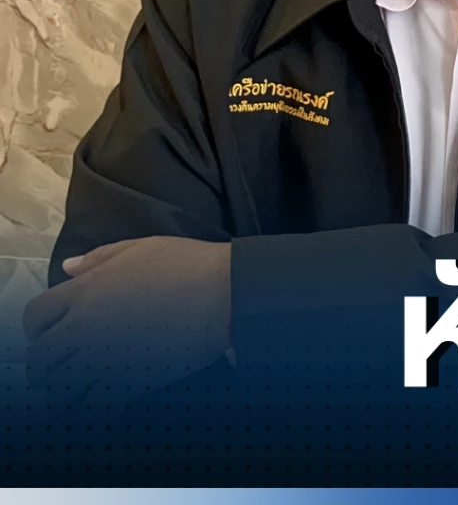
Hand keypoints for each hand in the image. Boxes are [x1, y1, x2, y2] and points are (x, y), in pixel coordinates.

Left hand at [23, 236, 231, 404]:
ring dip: (63, 390)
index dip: (37, 329)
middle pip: (40, 359)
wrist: (226, 294)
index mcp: (85, 292)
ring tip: (76, 390)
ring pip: (60, 388)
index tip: (51, 334)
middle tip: (59, 369)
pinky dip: (93, 406)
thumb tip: (68, 267)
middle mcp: (85, 328)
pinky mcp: (130, 381)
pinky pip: (94, 405)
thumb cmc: (188, 264)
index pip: (35, 317)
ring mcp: (105, 358)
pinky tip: (104, 400)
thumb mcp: (140, 248)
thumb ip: (99, 258)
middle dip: (44, 367)